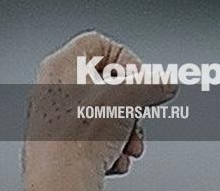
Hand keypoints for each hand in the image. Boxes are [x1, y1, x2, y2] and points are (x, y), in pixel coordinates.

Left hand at [22, 31, 175, 190]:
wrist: (60, 182)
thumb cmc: (77, 139)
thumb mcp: (129, 99)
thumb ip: (153, 84)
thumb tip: (166, 83)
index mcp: (61, 65)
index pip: (100, 43)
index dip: (126, 59)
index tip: (140, 79)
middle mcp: (53, 88)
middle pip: (106, 82)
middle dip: (131, 104)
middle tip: (138, 115)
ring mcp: (54, 116)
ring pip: (103, 111)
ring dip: (125, 128)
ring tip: (130, 143)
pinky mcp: (59, 142)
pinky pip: (93, 134)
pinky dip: (110, 144)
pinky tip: (115, 156)